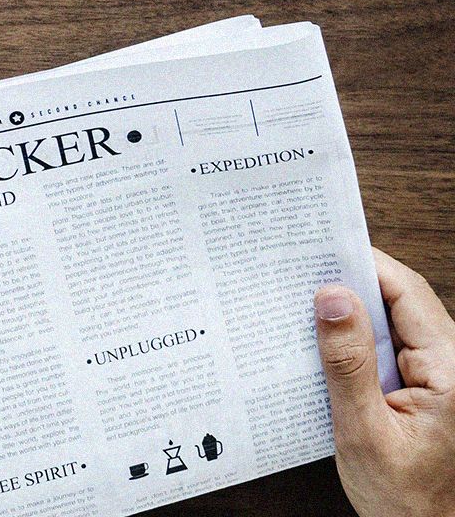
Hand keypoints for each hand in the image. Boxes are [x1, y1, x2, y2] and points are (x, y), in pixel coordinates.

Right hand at [315, 248, 454, 516]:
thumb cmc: (405, 501)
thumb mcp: (364, 432)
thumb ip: (348, 363)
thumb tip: (333, 297)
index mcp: (451, 370)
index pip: (407, 292)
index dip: (364, 263)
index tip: (321, 248)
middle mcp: (452, 365)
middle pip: (400, 299)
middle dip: (352, 282)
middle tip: (301, 270)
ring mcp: (441, 376)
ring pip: (393, 320)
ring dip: (352, 311)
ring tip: (305, 303)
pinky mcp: (426, 388)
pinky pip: (390, 345)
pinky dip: (358, 338)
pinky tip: (325, 343)